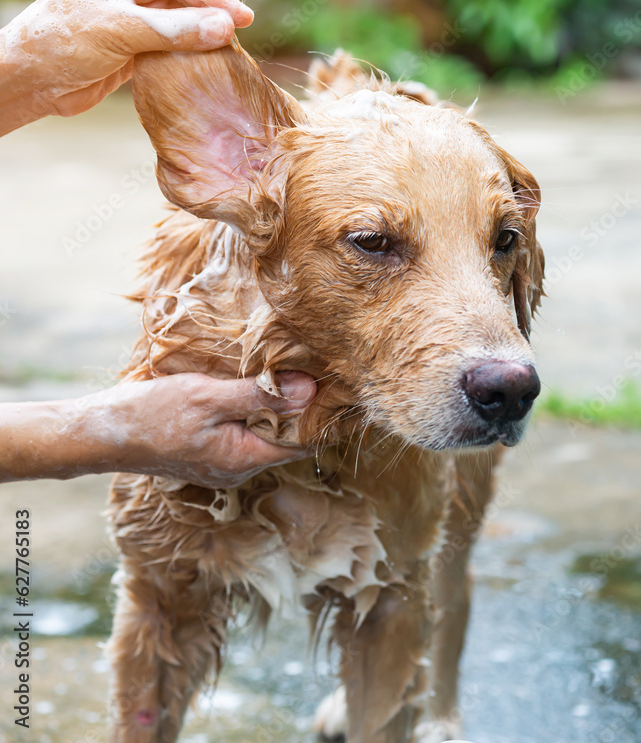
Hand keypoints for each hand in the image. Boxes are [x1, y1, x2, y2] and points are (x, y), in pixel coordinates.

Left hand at [0, 0, 253, 133]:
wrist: (32, 78)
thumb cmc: (63, 46)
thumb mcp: (119, 34)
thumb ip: (172, 29)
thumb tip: (225, 27)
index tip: (243, 18)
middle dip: (215, 1)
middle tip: (240, 29)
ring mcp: (134, 2)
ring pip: (186, 5)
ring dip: (207, 22)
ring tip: (229, 44)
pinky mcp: (138, 31)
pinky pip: (177, 29)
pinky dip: (195, 40)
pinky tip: (210, 53)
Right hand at [107, 372, 316, 487]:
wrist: (104, 432)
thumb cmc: (153, 414)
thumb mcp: (208, 397)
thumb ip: (259, 396)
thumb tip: (308, 391)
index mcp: (243, 458)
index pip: (303, 444)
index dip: (323, 416)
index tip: (339, 386)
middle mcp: (238, 466)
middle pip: (287, 439)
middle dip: (304, 409)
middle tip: (321, 371)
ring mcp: (223, 461)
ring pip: (266, 434)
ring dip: (278, 408)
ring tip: (293, 372)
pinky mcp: (210, 451)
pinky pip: (245, 432)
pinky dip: (256, 411)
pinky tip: (256, 386)